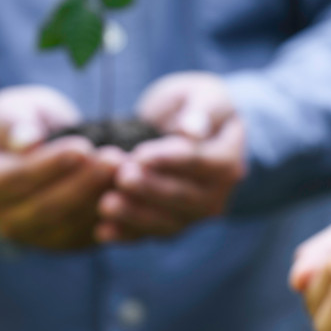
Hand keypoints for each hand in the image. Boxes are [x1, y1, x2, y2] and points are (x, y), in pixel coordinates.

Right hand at [0, 87, 120, 249]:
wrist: (36, 152)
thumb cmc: (22, 123)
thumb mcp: (12, 109)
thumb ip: (13, 121)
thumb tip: (27, 142)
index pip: (16, 179)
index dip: (50, 165)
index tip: (83, 146)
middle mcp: (5, 220)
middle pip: (47, 207)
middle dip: (84, 183)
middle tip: (115, 159)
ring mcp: (36, 237)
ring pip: (72, 225)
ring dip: (102, 199)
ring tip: (129, 171)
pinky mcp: (66, 243)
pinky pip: (90, 235)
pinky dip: (113, 217)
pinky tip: (133, 192)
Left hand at [97, 72, 246, 242]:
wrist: (195, 131)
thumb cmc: (198, 107)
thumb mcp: (205, 95)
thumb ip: (202, 110)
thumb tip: (191, 130)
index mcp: (228, 161)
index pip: (200, 162)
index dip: (169, 160)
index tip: (140, 154)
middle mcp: (216, 195)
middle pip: (183, 197)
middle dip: (150, 189)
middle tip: (121, 177)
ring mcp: (194, 215)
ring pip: (167, 222)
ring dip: (135, 217)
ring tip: (106, 205)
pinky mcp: (171, 224)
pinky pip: (150, 234)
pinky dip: (126, 235)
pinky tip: (101, 232)